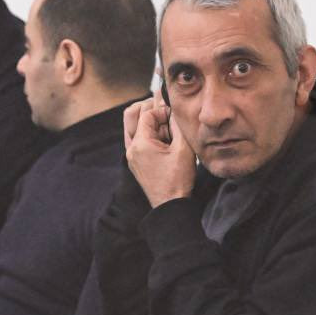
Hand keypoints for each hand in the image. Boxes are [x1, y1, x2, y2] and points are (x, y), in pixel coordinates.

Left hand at [124, 92, 194, 207]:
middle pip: (133, 115)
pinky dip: (148, 134)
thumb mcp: (184, 149)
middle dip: (151, 110)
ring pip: (133, 127)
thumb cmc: (178, 180)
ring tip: (167, 128)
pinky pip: (137, 139)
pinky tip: (164, 139)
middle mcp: (131, 149)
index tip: (175, 118)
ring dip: (149, 122)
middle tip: (167, 116)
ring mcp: (131, 156)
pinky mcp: (136, 162)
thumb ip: (178, 125)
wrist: (171, 206)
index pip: (146, 113)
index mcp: (140, 144)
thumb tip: (173, 108)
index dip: (162, 110)